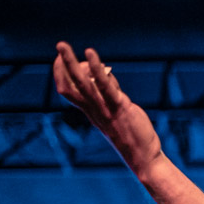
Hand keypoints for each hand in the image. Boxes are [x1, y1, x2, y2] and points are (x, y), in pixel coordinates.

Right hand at [53, 42, 162, 180]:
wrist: (143, 158)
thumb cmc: (133, 137)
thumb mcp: (118, 114)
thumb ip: (111, 97)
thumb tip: (107, 77)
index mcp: (92, 113)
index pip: (69, 93)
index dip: (63, 76)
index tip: (62, 61)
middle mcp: (94, 111)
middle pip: (70, 86)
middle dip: (63, 65)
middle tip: (60, 45)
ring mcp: (105, 109)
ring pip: (81, 83)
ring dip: (71, 63)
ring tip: (62, 45)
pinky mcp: (119, 107)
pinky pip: (104, 86)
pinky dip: (97, 69)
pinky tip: (91, 54)